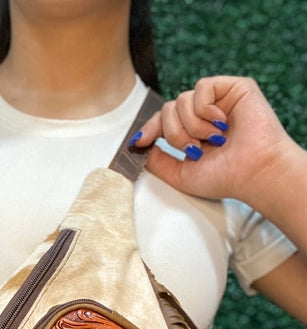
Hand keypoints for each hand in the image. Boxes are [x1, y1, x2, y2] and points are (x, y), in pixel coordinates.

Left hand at [134, 76, 295, 209]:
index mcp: (193, 133)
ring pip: (181, 101)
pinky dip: (205, 110)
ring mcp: (218, 100)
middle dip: (175, 134)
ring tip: (214, 140)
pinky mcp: (233, 87)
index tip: (138, 142)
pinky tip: (220, 124)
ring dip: (193, 127)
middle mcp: (204, 115)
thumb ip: (158, 162)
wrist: (254, 173)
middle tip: (196, 150)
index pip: (163, 121)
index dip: (149, 129)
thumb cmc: (225, 178)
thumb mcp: (181, 175)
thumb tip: (140, 145)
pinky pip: (201, 88)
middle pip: (168, 110)